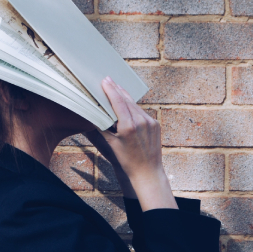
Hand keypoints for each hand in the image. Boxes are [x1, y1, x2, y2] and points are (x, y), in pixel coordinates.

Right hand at [92, 76, 176, 210]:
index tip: (105, 80)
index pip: (118, 102)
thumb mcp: (112, 144)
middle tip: (108, 80)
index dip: (111, 90)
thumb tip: (96, 114)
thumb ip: (104, 127)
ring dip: (125, 97)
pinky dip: (133, 107)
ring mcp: (150, 122)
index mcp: (129, 126)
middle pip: (127, 100)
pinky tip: (127, 104)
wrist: (148, 171)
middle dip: (117, 89)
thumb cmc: (128, 160)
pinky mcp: (156, 124)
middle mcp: (141, 121)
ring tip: (116, 88)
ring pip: (135, 105)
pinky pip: (142, 112)